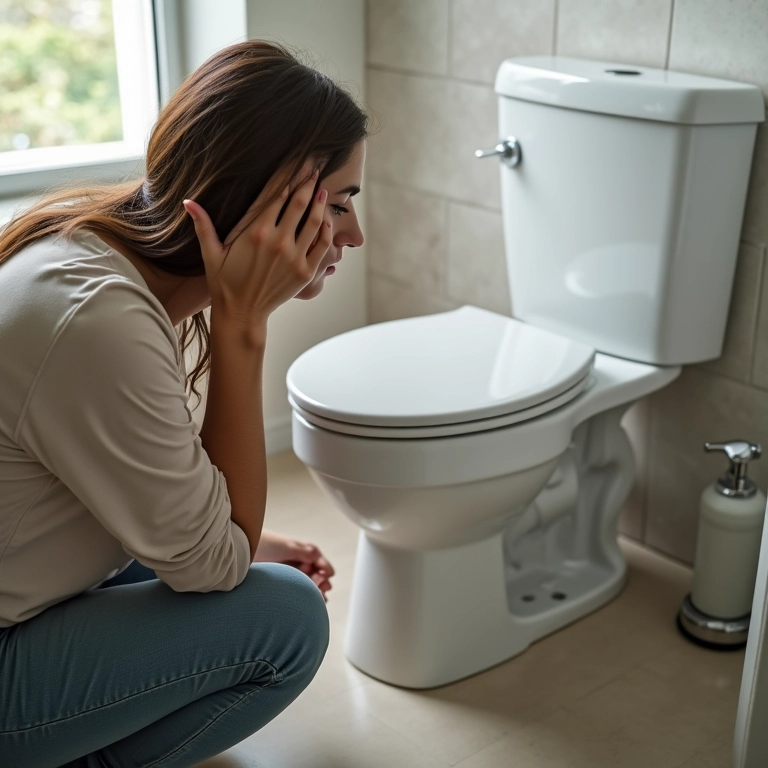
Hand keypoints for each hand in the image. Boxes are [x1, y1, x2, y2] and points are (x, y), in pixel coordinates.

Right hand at [183, 165, 332, 326]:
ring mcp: (294, 256)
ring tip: (321, 186)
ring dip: (319, 201)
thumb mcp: (210, 253)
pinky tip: (326, 218)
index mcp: (255, 231)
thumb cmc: (224, 282)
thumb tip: (187, 201)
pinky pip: (322, 244)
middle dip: (307, 180)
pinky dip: (326, 229)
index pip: (276, 193)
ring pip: (314, 220)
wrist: (242, 313)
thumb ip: (203, 225)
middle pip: (299, 202)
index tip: (296, 160)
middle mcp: (277, 241)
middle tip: (314, 165)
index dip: (288, 174)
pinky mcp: (306, 271)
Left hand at [253, 530, 334, 601]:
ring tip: (314, 598)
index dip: (325, 572)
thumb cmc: (264, 544)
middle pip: (317, 577)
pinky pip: (297, 592)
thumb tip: (323, 565)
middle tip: (318, 587)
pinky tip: (305, 603)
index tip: (324, 578)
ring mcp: (291, 574)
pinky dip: (304, 597)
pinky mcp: (282, 584)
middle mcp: (299, 563)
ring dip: (314, 592)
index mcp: (304, 552)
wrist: (242, 551)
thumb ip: (307, 553)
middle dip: (321, 584)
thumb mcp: (288, 546)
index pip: (322, 564)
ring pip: (308, 586)